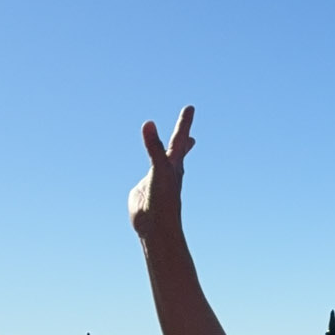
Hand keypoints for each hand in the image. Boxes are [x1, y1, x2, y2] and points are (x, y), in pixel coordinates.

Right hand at [129, 109, 195, 243]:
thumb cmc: (162, 200)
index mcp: (173, 165)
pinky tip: (152, 175)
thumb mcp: (158, 169)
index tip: (190, 108)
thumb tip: (149, 123)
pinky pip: (148, 177)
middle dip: (182, 139)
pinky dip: (152, 171)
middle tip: (189, 131)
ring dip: (170, 156)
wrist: (155, 227)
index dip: (184, 122)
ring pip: (165, 164)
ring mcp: (157, 181)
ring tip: (176, 150)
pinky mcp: (144, 190)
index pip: (180, 139)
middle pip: (178, 151)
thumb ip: (154, 147)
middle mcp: (168, 172)